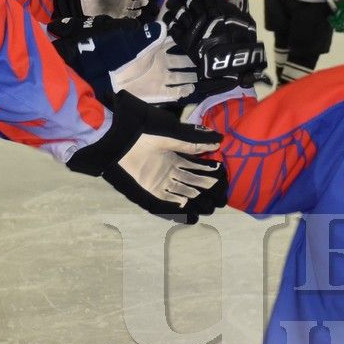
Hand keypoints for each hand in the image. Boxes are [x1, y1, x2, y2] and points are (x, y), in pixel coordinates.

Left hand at [53, 0, 149, 21]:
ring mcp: (119, 10)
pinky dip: (131, 18)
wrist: (83, 3)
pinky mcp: (115, 17)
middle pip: (135, 2)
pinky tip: (134, 16)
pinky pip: (125, 18)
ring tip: (140, 9)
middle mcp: (122, 2)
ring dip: (137, 10)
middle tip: (146, 1)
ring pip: (132, 11)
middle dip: (141, 1)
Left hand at [66, 91, 224, 222]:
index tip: (224, 178)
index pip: (197, 167)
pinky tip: (190, 211)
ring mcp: (160, 180)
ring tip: (211, 207)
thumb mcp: (172, 136)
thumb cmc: (144, 133)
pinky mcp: (149, 189)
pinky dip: (177, 206)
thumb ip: (194, 141)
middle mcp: (169, 170)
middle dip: (207, 191)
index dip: (210, 173)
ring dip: (196, 200)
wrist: (120, 139)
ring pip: (183, 192)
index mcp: (175, 156)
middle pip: (192, 182)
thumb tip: (218, 141)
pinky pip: (166, 200)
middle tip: (222, 200)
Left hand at [109, 33, 197, 103]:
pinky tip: (192, 89)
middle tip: (206, 60)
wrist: (114, 79)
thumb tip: (166, 25)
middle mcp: (161, 65)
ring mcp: (161, 79)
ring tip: (203, 76)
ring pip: (180, 78)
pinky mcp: (159, 93)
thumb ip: (155, 35)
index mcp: (157, 51)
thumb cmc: (128, 59)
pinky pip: (175, 93)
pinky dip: (183, 91)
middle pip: (181, 63)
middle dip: (192, 61)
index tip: (198, 42)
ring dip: (190, 77)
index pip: (174, 46)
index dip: (185, 44)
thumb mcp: (142, 44)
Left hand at [163, 0, 265, 84]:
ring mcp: (193, 27)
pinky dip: (170, 21)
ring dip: (174, 5)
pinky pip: (174, 27)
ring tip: (171, 3)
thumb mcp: (246, 21)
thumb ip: (241, 4)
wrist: (231, 63)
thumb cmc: (242, 42)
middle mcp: (204, 14)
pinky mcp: (185, 40)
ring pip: (180, 11)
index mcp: (219, 8)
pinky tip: (169, 17)